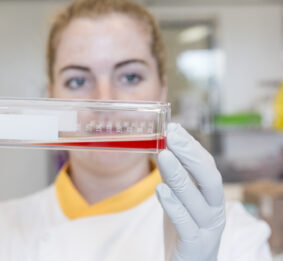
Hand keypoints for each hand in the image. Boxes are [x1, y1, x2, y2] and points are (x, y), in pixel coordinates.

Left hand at [156, 123, 224, 260]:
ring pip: (198, 201)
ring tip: (163, 154)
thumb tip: (164, 147)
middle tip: (172, 135)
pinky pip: (186, 225)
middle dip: (191, 155)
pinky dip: (174, 206)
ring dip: (180, 175)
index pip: (207, 166)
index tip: (174, 128)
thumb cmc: (185, 229)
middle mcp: (215, 211)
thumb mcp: (179, 199)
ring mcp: (207, 229)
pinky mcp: (195, 246)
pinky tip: (161, 190)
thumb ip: (174, 177)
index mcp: (212, 197)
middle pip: (209, 179)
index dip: (192, 146)